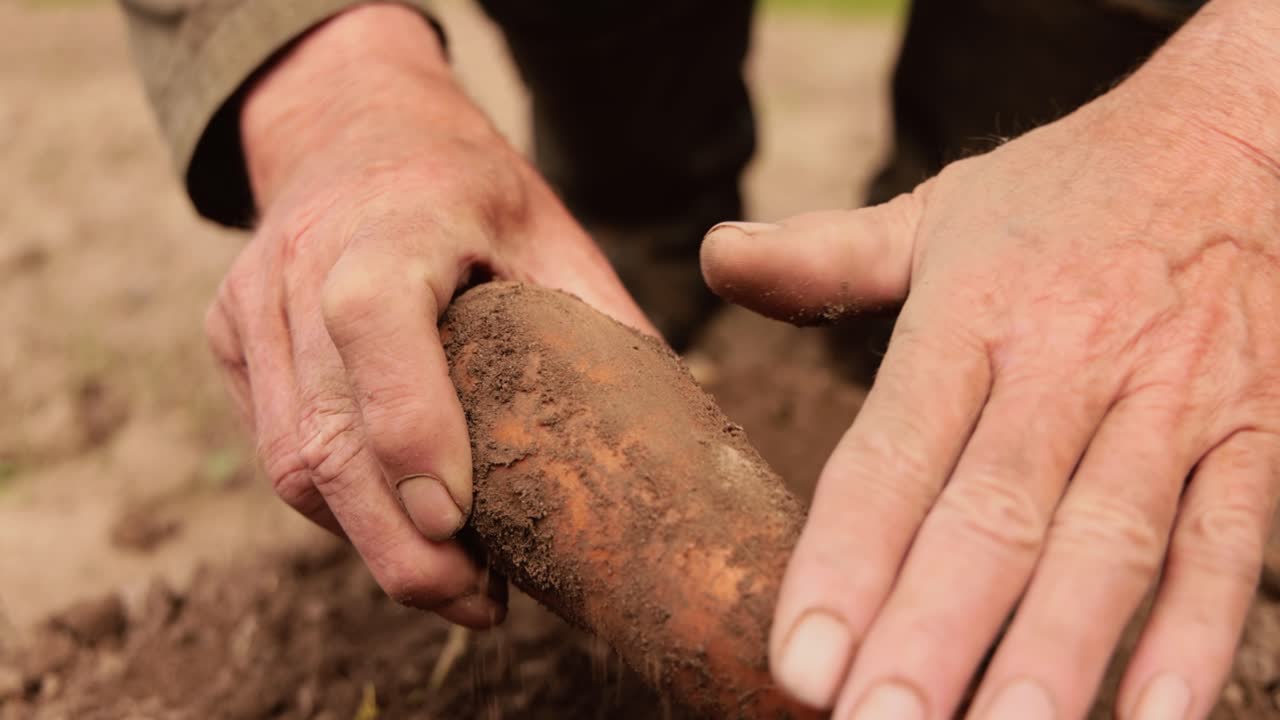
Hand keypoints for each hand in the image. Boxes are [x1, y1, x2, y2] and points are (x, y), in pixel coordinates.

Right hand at [205, 5, 651, 627]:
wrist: (351, 129)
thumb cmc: (466, 188)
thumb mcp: (548, 229)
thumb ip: (594, 319)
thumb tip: (661, 432)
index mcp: (389, 221)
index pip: (373, 320)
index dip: (410, 426)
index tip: (458, 521)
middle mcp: (298, 263)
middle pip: (323, 428)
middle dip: (395, 540)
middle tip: (476, 603)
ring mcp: (249, 304)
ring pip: (290, 458)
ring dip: (368, 540)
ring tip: (453, 585)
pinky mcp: (228, 340)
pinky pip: (275, 450)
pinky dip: (338, 508)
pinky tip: (400, 530)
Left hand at [702, 0, 1279, 716]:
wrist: (1237, 136)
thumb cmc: (1064, 194)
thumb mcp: (937, 210)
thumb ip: (825, 253)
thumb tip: (714, 259)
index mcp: (972, 313)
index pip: (894, 452)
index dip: (844, 558)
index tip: (798, 659)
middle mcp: (1067, 364)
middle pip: (993, 517)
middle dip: (932, 635)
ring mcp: (1170, 402)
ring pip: (1107, 544)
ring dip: (1054, 657)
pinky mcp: (1257, 430)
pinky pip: (1228, 541)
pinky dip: (1197, 633)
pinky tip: (1153, 719)